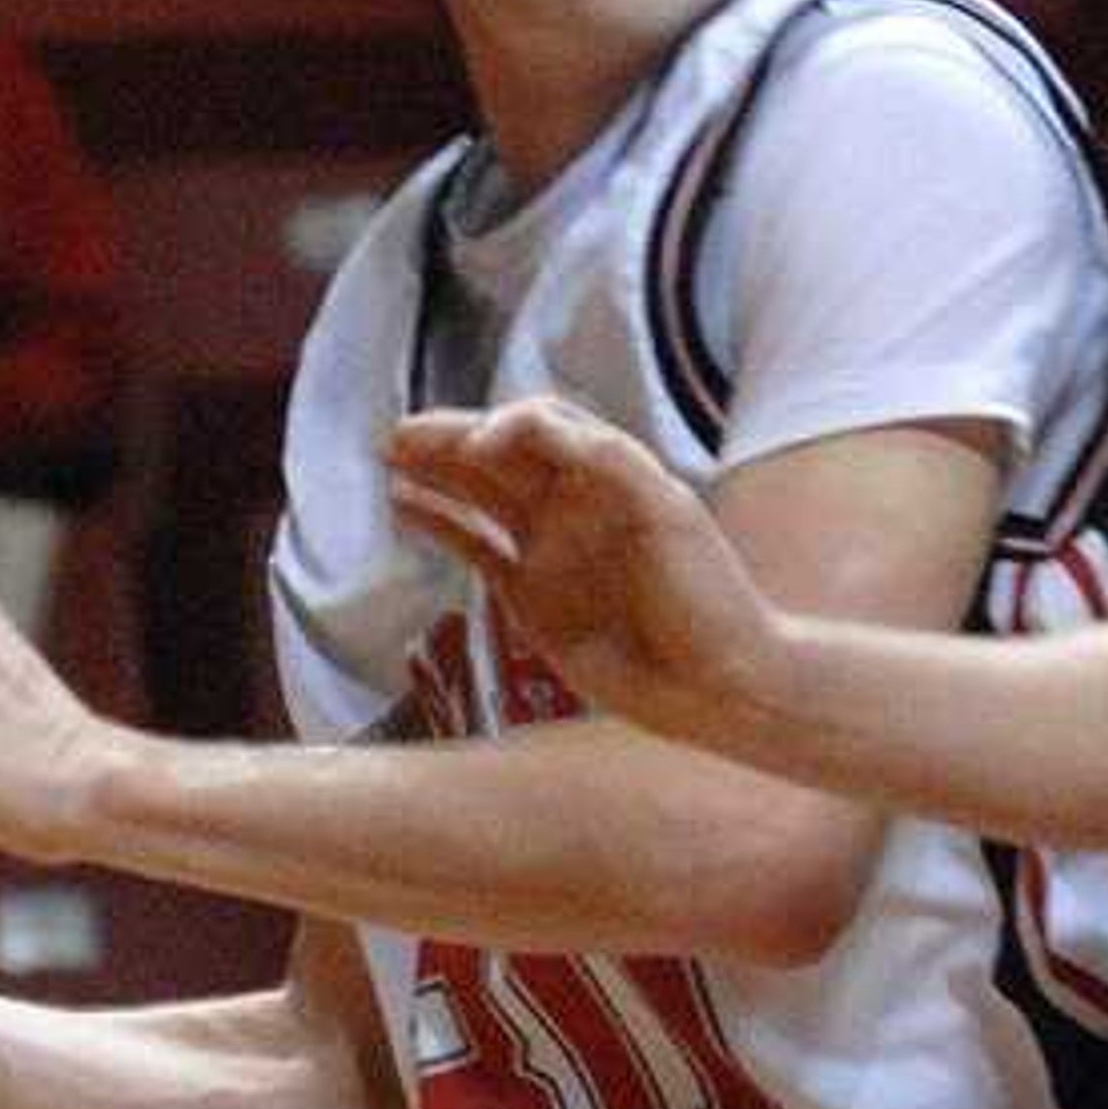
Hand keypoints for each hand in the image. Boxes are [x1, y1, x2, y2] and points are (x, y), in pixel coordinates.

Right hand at [385, 394, 780, 741]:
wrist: (717, 683)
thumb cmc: (705, 593)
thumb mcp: (661, 508)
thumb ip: (597, 457)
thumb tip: (514, 429)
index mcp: (606, 471)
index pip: (540, 425)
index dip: (502, 425)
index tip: (476, 446)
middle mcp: (572, 503)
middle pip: (498, 454)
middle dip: (448, 440)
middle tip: (397, 435)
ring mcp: (548, 548)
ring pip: (478, 496)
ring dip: (435, 473)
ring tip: (390, 457)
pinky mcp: (530, 595)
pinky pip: (474, 549)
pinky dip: (439, 525)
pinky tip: (405, 506)